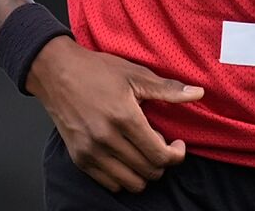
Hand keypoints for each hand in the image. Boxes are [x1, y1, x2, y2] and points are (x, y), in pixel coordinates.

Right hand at [26, 36, 203, 192]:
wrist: (56, 72)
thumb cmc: (96, 70)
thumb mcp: (135, 74)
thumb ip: (168, 89)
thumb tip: (198, 93)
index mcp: (124, 118)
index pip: (160, 156)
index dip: (176, 155)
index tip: (178, 144)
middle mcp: (106, 139)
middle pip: (149, 171)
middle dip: (162, 162)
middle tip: (160, 144)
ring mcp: (91, 152)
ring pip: (132, 183)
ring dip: (144, 172)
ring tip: (142, 150)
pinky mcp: (79, 158)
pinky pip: (111, 183)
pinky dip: (124, 176)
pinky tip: (125, 156)